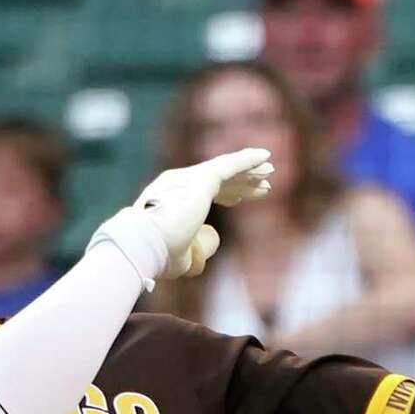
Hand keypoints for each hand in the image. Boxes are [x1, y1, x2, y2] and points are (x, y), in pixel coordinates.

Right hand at [89, 149, 274, 283]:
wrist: (145, 244)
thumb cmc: (158, 255)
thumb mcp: (180, 256)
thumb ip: (194, 248)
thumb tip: (212, 240)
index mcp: (171, 199)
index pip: (203, 193)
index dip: (225, 195)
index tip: (240, 199)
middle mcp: (179, 183)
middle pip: (217, 180)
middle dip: (240, 182)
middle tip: (262, 185)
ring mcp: (190, 178)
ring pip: (226, 171)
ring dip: (248, 172)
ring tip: (269, 172)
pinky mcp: (202, 179)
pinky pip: (231, 165)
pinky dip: (248, 160)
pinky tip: (266, 157)